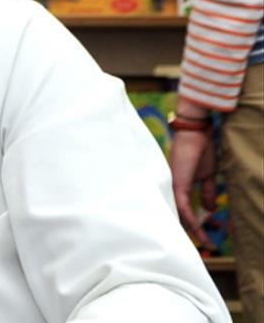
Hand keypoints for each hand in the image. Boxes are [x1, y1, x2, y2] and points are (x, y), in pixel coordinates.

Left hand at [168, 100, 220, 245]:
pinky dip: (189, 219)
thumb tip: (209, 210)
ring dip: (192, 230)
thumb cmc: (202, 152)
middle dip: (190, 233)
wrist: (197, 135)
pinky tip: (197, 230)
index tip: (204, 238)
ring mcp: (173, 187)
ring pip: (179, 214)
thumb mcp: (207, 176)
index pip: (183, 211)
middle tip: (202, 247)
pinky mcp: (177, 185)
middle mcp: (172, 189)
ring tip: (203, 243)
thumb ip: (207, 193)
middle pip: (178, 216)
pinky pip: (183, 207)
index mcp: (179, 187)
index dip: (193, 225)